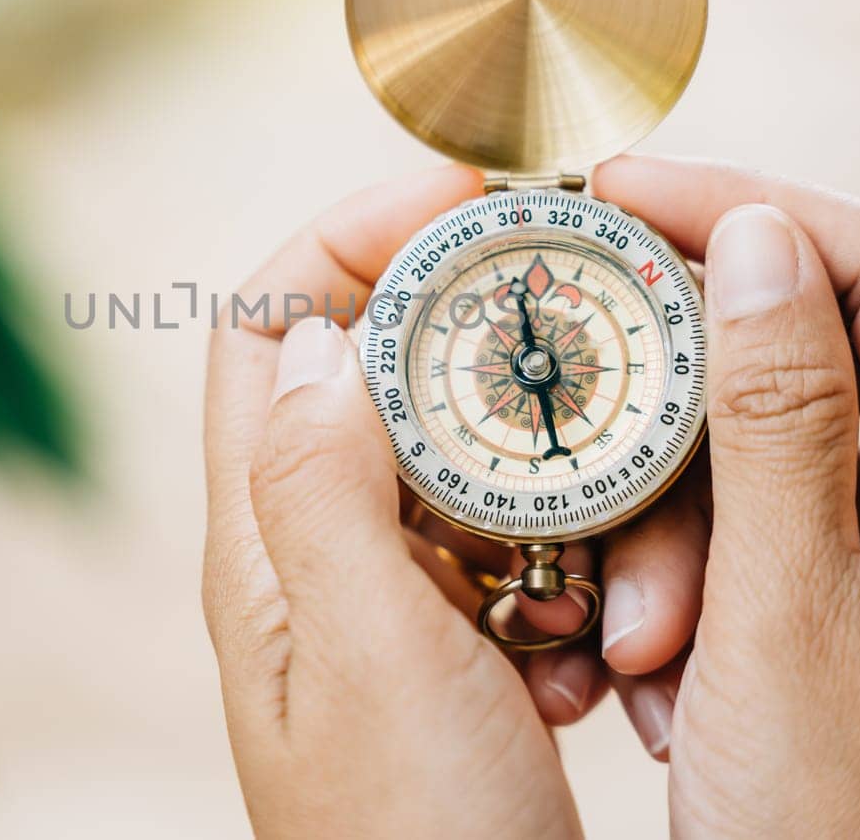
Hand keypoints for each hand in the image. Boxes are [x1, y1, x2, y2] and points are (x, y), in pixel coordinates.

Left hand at [203, 167, 592, 837]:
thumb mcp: (367, 657)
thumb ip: (324, 488)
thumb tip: (316, 333)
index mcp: (264, 542)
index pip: (263, 324)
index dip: (351, 233)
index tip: (472, 197)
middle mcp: (317, 556)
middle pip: (383, 372)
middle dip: (487, 352)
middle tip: (588, 350)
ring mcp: (395, 602)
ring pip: (476, 465)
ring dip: (556, 490)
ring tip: (595, 585)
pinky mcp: (464, 649)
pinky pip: (530, 556)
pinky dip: (578, 573)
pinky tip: (594, 662)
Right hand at [551, 156, 859, 834]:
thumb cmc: (846, 834)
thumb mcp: (788, 617)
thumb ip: (775, 414)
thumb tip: (758, 237)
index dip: (753, 205)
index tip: (621, 187)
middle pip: (815, 352)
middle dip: (686, 418)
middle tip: (590, 441)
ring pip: (761, 450)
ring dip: (673, 529)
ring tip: (639, 645)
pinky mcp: (858, 591)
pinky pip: (750, 525)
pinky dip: (685, 576)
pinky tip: (658, 667)